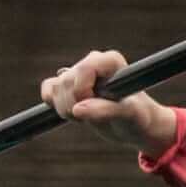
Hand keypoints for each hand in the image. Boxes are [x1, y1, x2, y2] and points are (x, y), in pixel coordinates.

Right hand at [41, 48, 185, 145]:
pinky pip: (48, 89)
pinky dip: (53, 105)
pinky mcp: (67, 83)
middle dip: (73, 105)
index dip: (82, 91)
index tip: (94, 106)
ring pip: (54, 87)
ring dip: (64, 108)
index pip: (82, 70)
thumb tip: (77, 109)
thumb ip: (105, 111)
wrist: (134, 125)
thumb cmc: (138, 117)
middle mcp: (92, 61)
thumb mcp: (128, 116)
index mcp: (110, 61)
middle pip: (65, 81)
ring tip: (86, 116)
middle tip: (93, 115)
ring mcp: (78, 72)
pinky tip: (72, 112)